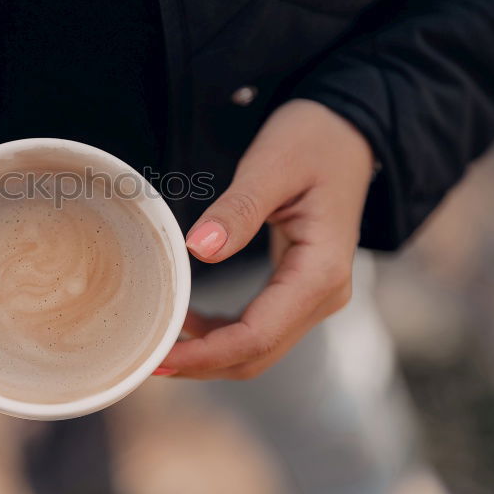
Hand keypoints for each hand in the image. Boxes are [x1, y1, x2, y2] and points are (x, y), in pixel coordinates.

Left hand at [158, 99, 373, 378]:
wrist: (347, 129)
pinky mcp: (298, 287)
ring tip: (158, 345)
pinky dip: (221, 334)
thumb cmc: (312, 140)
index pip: (257, 336)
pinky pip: (259, 327)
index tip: (161, 357)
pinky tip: (186, 323)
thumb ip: (238, 210)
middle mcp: (324, 294)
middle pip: (258, 354)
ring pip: (258, 348)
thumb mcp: (272, 166)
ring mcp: (314, 294)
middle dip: (202, 364)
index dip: (207, 354)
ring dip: (209, 354)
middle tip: (146, 360)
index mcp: (321, 272)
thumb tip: (199, 250)